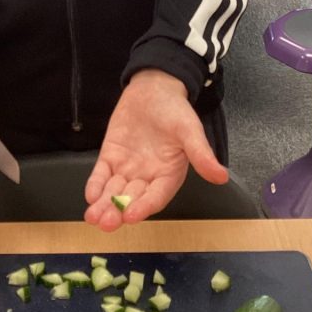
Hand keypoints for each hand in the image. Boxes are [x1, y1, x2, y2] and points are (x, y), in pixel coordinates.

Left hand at [84, 69, 227, 231]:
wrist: (154, 88)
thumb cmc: (175, 110)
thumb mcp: (190, 130)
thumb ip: (201, 154)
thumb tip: (222, 176)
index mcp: (169, 175)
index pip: (156, 196)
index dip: (144, 207)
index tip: (132, 216)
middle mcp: (147, 176)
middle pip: (132, 199)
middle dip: (118, 212)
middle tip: (106, 224)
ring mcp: (128, 168)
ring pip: (114, 191)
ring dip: (104, 205)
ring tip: (92, 217)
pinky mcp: (111, 156)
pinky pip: (102, 174)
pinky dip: (95, 184)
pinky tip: (89, 195)